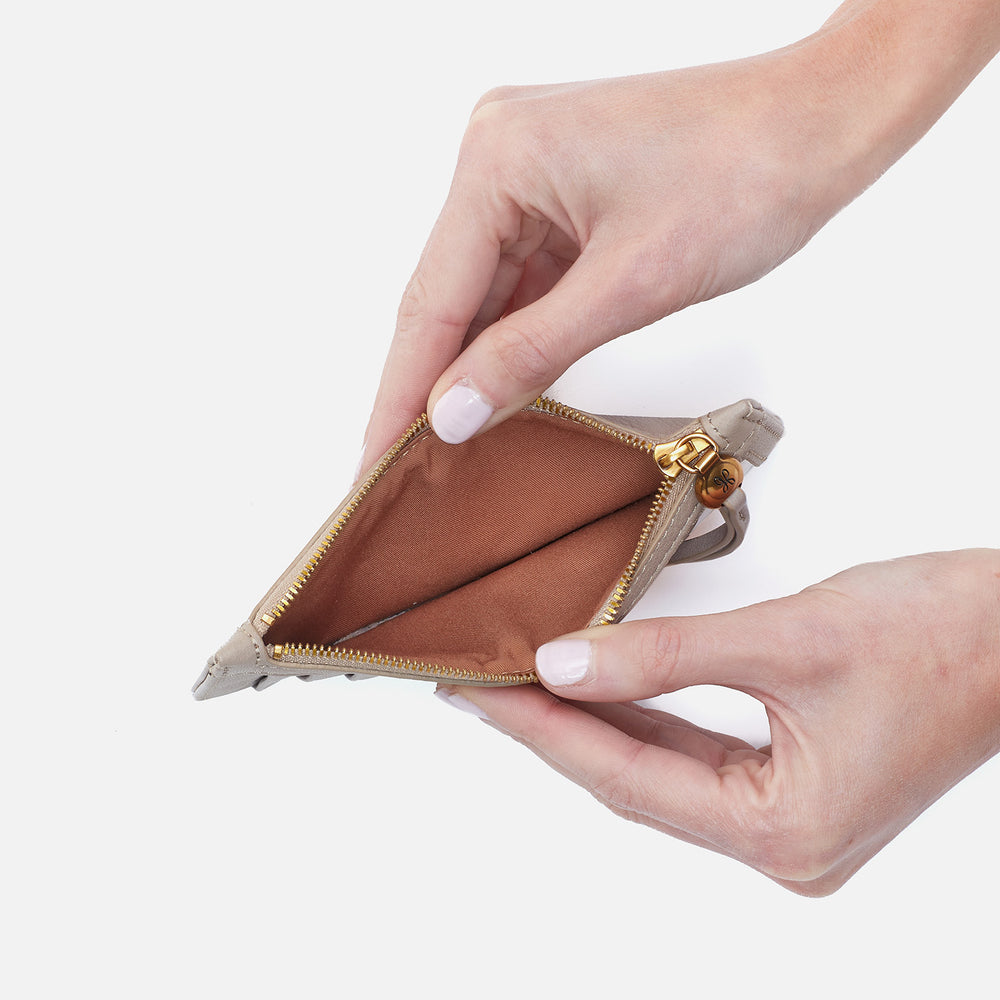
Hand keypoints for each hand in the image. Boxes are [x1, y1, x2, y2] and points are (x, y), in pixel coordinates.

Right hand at [359, 0, 999, 468]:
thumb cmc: (746, 175)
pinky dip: (511, 340)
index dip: (400, 393)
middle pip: (446, 300)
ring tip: (435, 449)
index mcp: (499, 160)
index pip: (430, 302)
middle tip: (395, 472)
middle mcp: (497, 158)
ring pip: (481, 297)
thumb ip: (530, 355)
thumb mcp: (631, 286)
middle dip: (428, 388)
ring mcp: (526, 177)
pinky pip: (519, 284)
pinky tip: (495, 394)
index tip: (372, 463)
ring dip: (469, 369)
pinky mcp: (559, 199)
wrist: (819, 126)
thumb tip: (451, 415)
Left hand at [438, 549, 999, 894]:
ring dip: (594, 723)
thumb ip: (664, 656)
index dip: (542, 731)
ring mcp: (789, 821)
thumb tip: (564, 663)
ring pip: (661, 769)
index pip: (626, 776)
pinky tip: (599, 688)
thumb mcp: (785, 637)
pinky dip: (643, 718)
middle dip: (555, 729)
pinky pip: (696, 755)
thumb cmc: (940, 635)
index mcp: (785, 832)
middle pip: (636, 780)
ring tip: (521, 684)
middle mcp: (783, 845)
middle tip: (478, 686)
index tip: (475, 693)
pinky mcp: (794, 785)